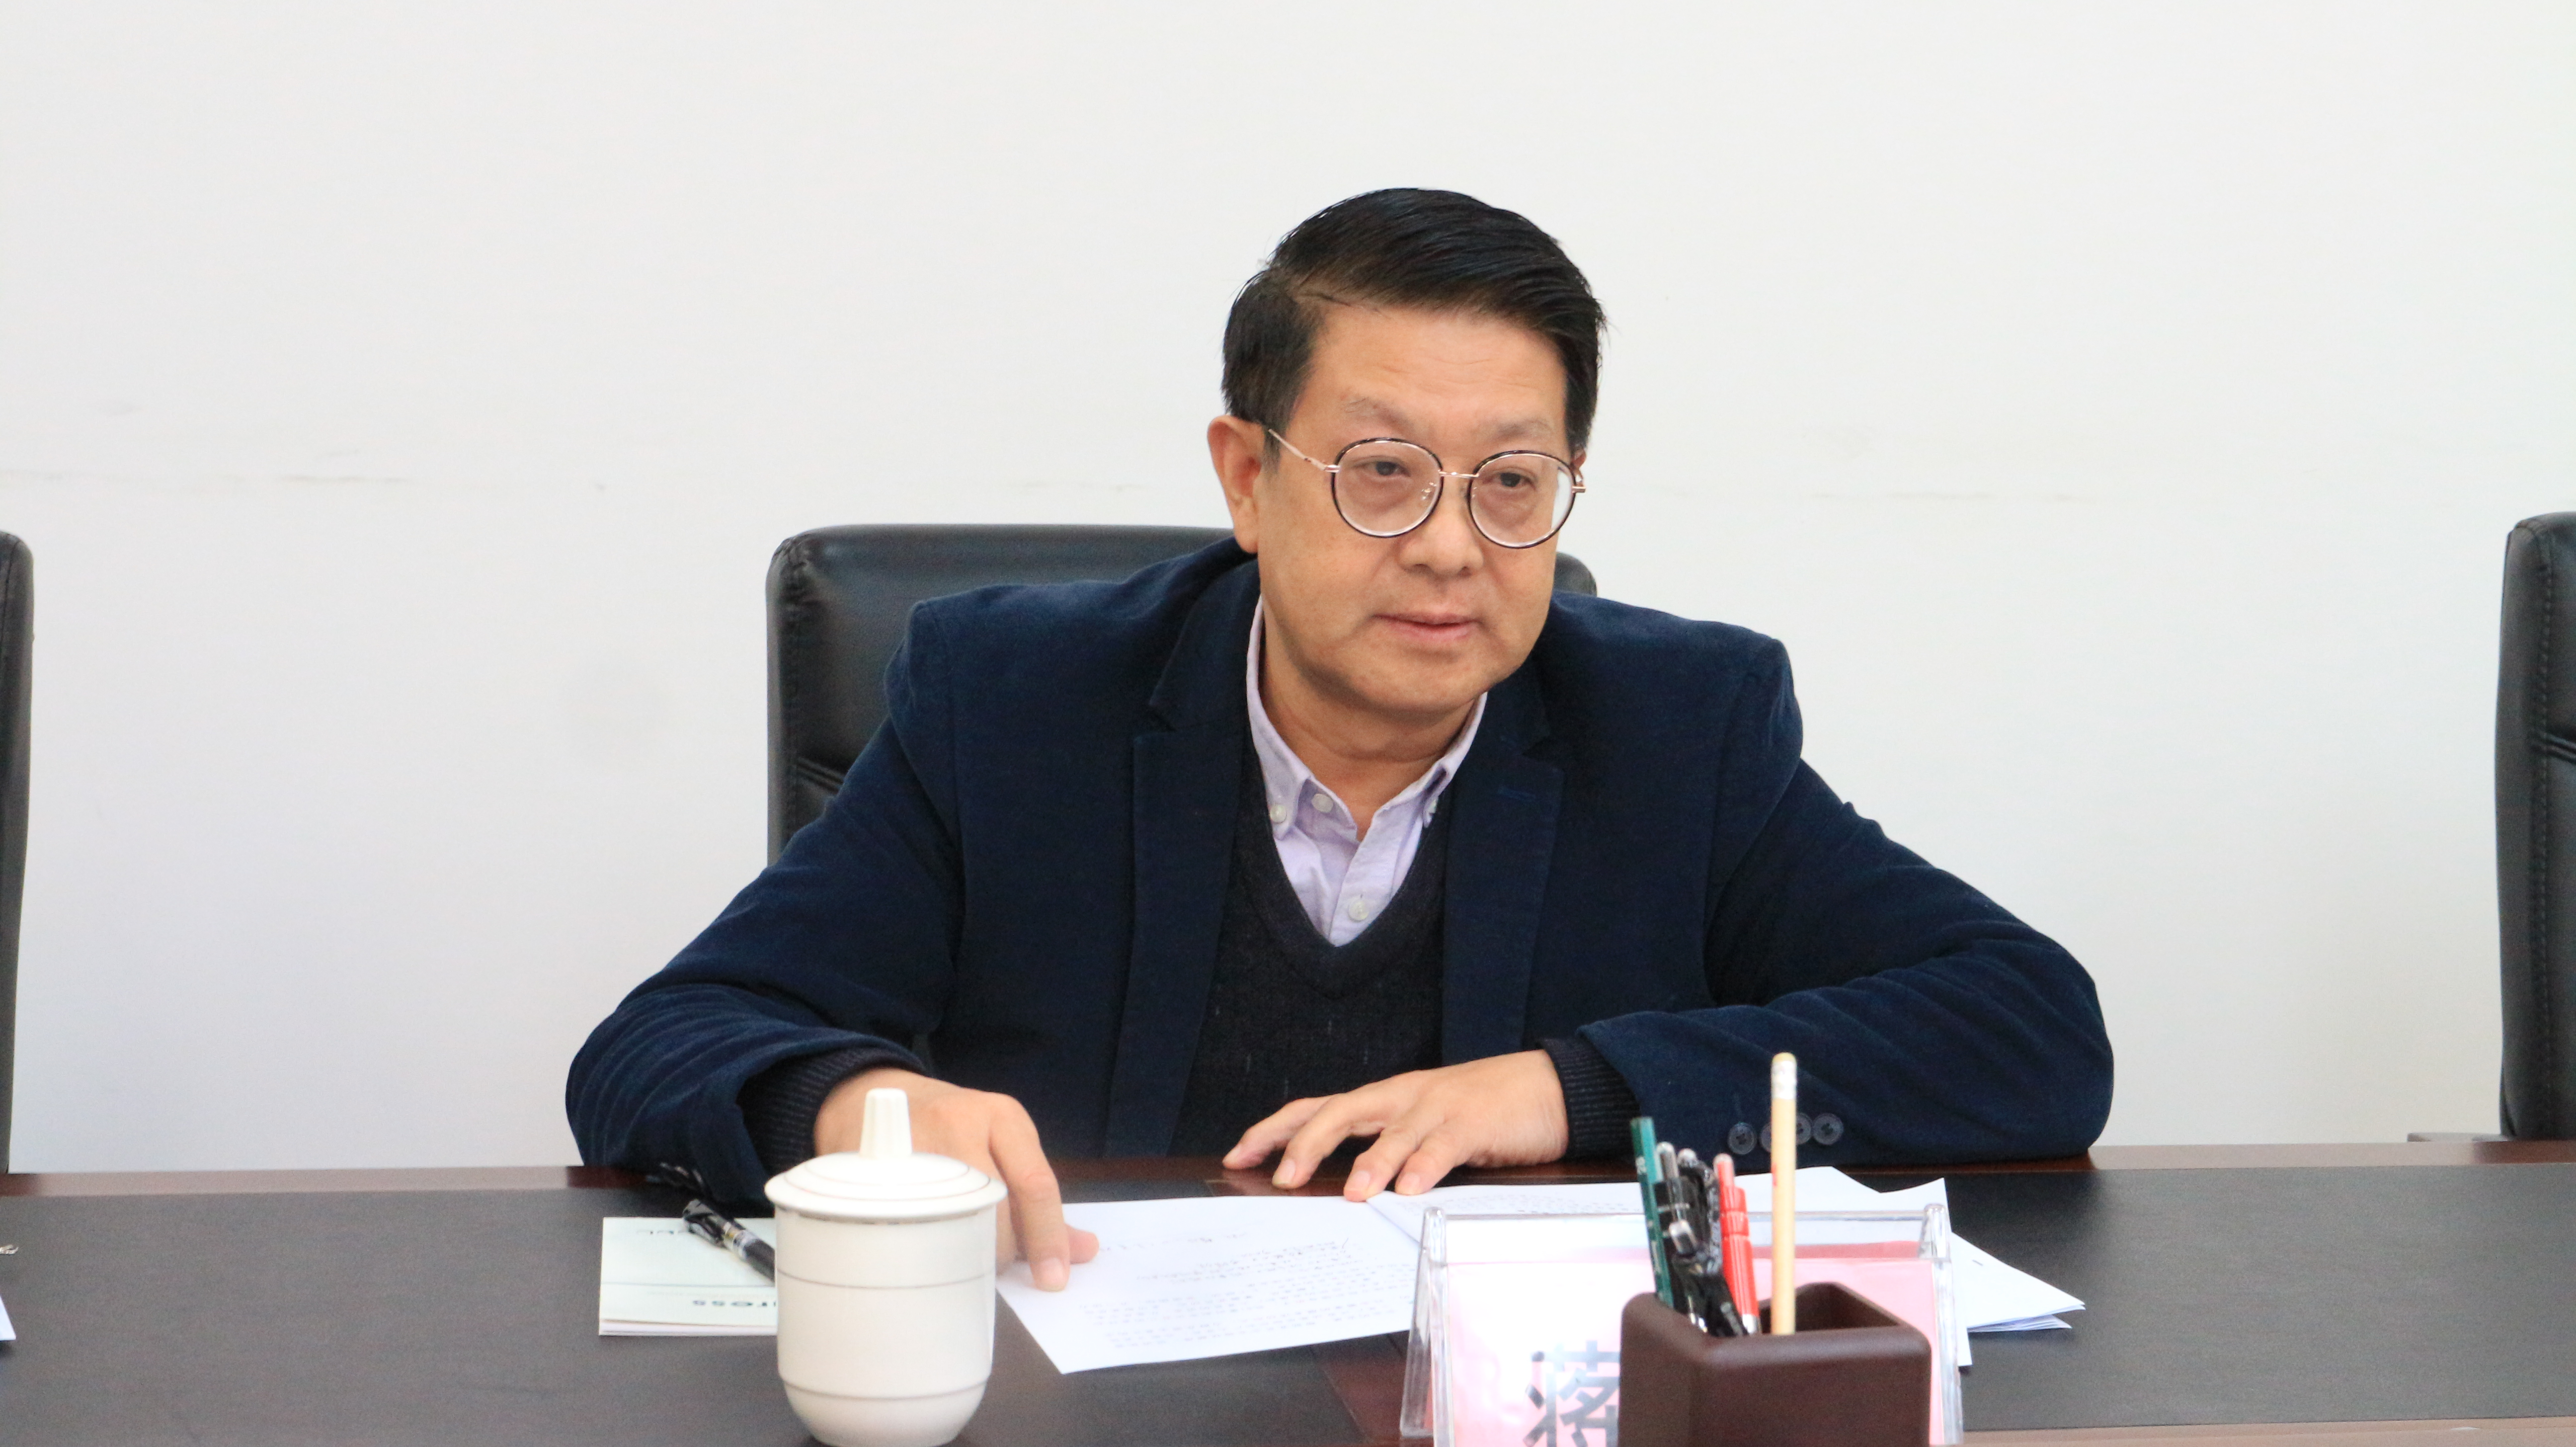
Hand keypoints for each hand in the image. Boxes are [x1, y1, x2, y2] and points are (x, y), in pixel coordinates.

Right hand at [814, 1068, 1100, 1289]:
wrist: (870, 1096)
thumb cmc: (950, 1129)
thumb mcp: (1001, 1146)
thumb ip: (1039, 1199)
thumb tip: (1081, 1250)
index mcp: (1003, 1116)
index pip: (1035, 1184)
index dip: (1048, 1238)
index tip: (1054, 1280)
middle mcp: (962, 1121)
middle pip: (996, 1207)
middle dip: (1002, 1250)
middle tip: (994, 1266)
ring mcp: (917, 1142)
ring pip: (954, 1219)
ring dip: (964, 1253)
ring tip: (961, 1257)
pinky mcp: (878, 1166)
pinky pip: (912, 1223)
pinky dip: (925, 1247)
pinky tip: (926, 1253)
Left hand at [1222, 1050, 1570, 1199]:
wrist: (1546, 1086)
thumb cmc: (1480, 1111)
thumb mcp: (1423, 1126)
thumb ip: (1386, 1149)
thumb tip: (1342, 1190)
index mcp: (1384, 1099)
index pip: (1317, 1108)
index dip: (1275, 1130)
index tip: (1238, 1154)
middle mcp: (1401, 1098)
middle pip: (1340, 1112)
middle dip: (1304, 1144)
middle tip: (1280, 1178)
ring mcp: (1436, 1108)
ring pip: (1392, 1133)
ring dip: (1369, 1164)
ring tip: (1351, 1195)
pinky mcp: (1472, 1124)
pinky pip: (1443, 1147)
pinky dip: (1425, 1169)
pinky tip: (1411, 1192)